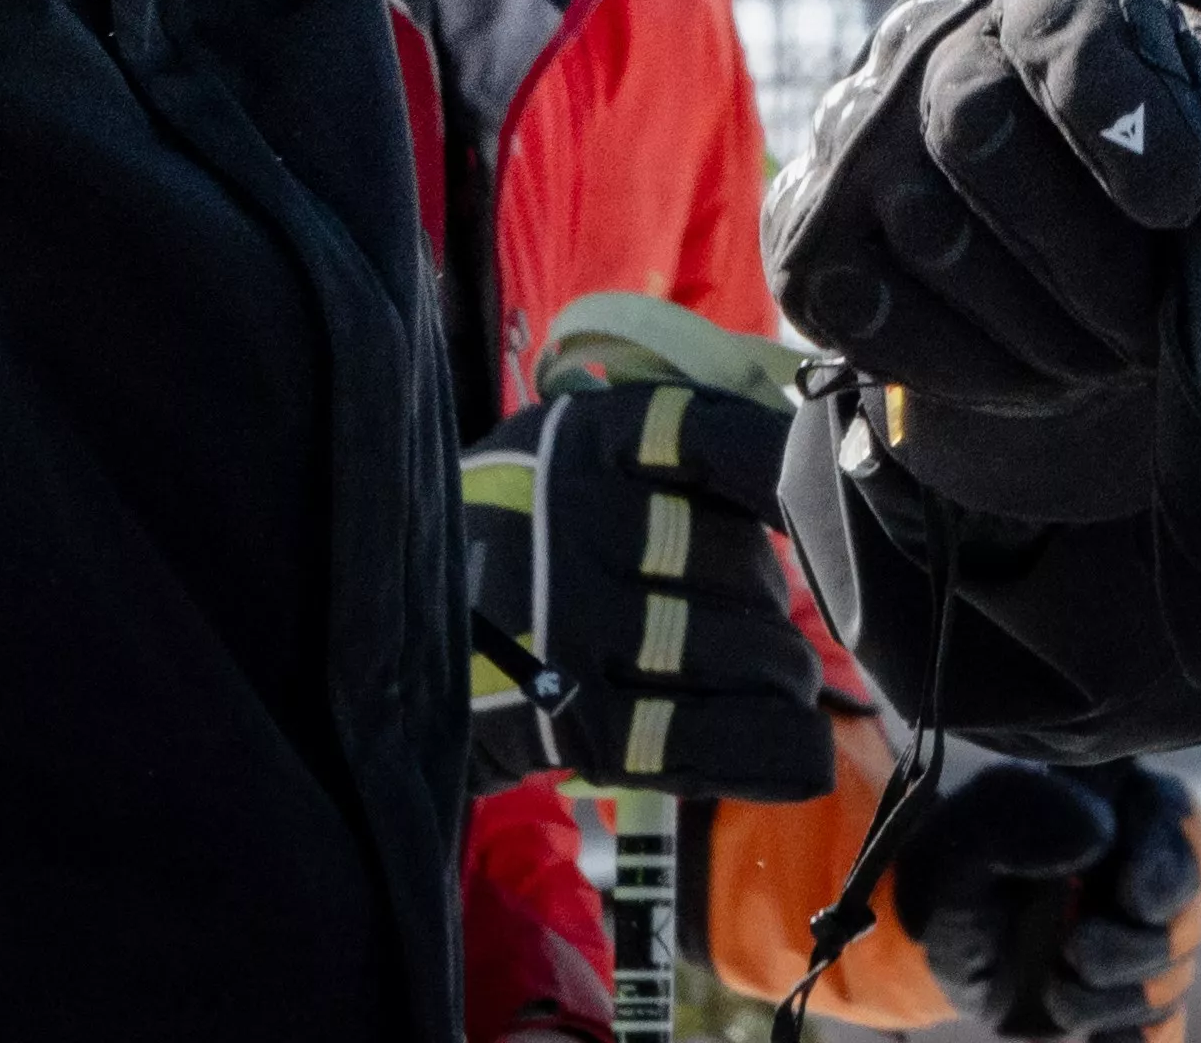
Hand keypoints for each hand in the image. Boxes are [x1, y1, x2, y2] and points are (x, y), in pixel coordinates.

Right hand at [460, 373, 833, 796]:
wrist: (375, 640)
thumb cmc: (513, 538)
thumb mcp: (570, 457)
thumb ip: (684, 454)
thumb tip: (823, 481)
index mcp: (587, 439)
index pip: (730, 441)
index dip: (794, 480)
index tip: (826, 510)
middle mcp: (578, 525)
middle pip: (747, 567)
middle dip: (769, 605)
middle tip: (748, 622)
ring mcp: (571, 628)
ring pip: (746, 653)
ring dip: (778, 678)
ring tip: (764, 681)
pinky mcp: (571, 725)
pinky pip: (702, 739)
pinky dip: (768, 753)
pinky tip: (805, 761)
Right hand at [767, 0, 1200, 415]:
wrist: (1031, 192)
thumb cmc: (1141, 136)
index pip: (1062, 19)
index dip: (1122, 111)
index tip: (1186, 200)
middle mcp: (919, 41)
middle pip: (977, 127)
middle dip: (1084, 251)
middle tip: (1153, 324)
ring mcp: (846, 141)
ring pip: (932, 235)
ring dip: (1041, 326)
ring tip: (1113, 359)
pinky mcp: (805, 243)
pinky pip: (869, 316)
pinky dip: (968, 369)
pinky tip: (1037, 377)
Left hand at [893, 752, 1200, 1037]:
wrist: (932, 933)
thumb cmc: (957, 865)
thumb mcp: (974, 831)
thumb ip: (1026, 814)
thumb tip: (1098, 834)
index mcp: (1121, 808)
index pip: (1181, 825)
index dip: (1172, 863)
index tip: (1133, 895)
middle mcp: (1146, 868)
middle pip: (1187, 910)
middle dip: (1139, 945)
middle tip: (1077, 949)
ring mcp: (1141, 935)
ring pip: (1173, 974)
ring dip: (1117, 997)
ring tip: (1057, 990)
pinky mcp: (1125, 996)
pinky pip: (1160, 1027)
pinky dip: (1140, 1040)